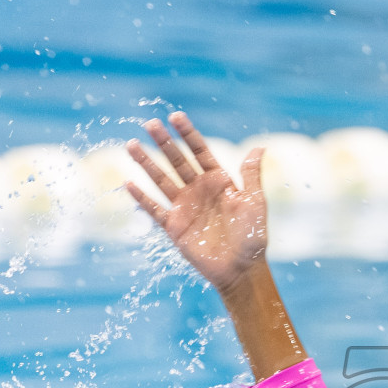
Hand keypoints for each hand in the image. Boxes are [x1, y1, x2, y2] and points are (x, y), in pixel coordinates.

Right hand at [126, 112, 267, 293]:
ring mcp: (184, 207)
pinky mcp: (174, 227)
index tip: (175, 117)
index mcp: (218, 181)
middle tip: (149, 124)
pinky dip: (141, 198)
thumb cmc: (252, 236)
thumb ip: (251, 175)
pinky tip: (129, 183)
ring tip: (131, 145)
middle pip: (177, 161)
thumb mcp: (255, 203)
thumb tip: (259, 147)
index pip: (200, 151)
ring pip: (161, 180)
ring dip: (146, 163)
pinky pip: (154, 209)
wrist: (241, 270)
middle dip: (163, 142)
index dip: (188, 134)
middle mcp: (198, 190)